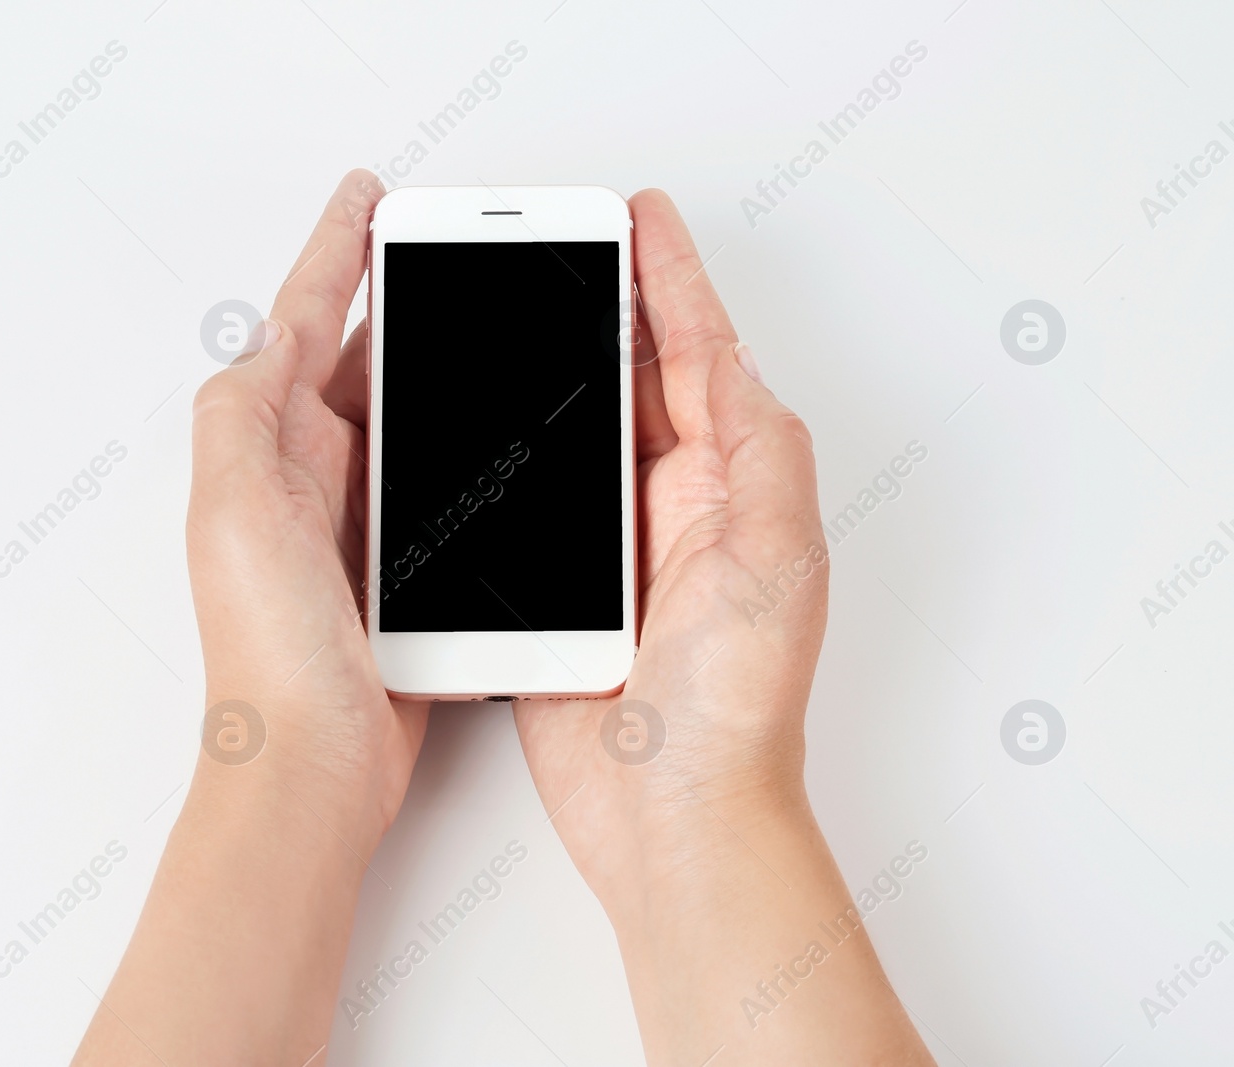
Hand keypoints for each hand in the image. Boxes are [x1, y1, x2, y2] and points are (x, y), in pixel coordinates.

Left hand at [73, 170, 427, 1066]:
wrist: (311, 763)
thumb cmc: (266, 651)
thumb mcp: (233, 509)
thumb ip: (245, 410)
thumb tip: (269, 330)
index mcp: (267, 450)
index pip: (303, 325)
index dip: (336, 253)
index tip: (368, 198)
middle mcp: (308, 478)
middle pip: (362, 362)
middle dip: (400, 301)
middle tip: (444, 249)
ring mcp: (355, 524)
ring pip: (407, 421)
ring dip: (440, 373)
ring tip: (482, 323)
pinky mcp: (399, 571)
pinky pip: (437, 486)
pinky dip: (464, 452)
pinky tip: (497, 434)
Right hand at [512, 191, 930, 1064]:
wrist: (675, 818)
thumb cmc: (739, 707)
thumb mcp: (776, 558)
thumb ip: (758, 450)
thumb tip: (732, 360)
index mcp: (734, 488)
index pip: (699, 357)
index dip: (669, 280)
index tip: (637, 217)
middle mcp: (678, 510)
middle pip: (635, 382)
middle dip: (604, 310)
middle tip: (564, 248)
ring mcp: (617, 551)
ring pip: (576, 437)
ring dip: (547, 377)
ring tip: (515, 314)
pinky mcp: (563, 595)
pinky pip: (530, 506)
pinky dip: (508, 461)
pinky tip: (481, 429)